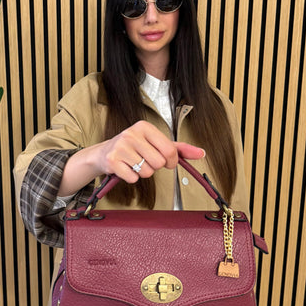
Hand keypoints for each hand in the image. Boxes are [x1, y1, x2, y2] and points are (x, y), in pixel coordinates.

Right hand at [58, 120, 204, 195]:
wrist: (103, 153)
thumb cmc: (134, 148)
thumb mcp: (156, 144)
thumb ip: (180, 149)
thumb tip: (202, 153)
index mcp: (144, 127)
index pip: (169, 150)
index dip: (170, 161)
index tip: (164, 160)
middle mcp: (132, 133)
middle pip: (159, 163)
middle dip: (154, 167)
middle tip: (143, 161)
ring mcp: (120, 146)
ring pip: (146, 172)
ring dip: (142, 173)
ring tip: (133, 164)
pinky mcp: (112, 160)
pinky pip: (133, 178)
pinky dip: (131, 178)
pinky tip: (125, 168)